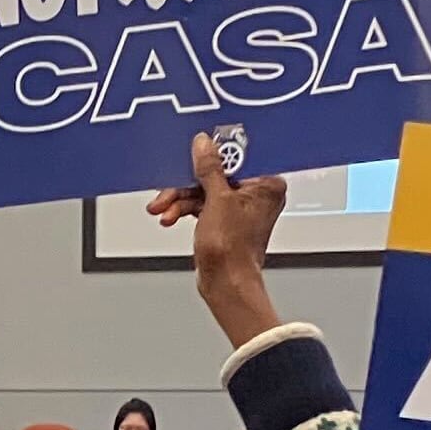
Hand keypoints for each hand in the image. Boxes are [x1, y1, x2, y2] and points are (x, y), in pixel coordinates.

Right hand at [145, 131, 286, 348]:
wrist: (225, 284)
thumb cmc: (233, 252)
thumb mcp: (216, 200)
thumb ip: (209, 168)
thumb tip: (204, 145)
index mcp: (267, 185)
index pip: (239, 157)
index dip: (215, 154)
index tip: (196, 152)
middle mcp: (258, 196)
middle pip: (217, 174)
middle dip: (188, 184)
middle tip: (171, 186)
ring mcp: (241, 209)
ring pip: (205, 191)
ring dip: (181, 199)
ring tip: (163, 208)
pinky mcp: (225, 221)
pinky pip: (202, 205)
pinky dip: (185, 209)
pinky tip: (170, 216)